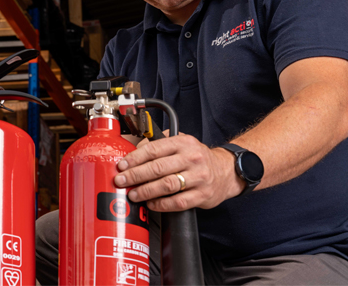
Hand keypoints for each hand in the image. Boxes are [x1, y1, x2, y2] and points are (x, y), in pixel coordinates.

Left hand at [115, 132, 244, 211]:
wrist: (225, 171)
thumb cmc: (197, 157)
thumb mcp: (181, 142)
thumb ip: (160, 143)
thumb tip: (135, 150)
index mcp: (183, 143)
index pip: (154, 149)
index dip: (135, 158)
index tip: (122, 165)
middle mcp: (191, 158)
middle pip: (158, 168)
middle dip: (136, 175)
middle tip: (122, 180)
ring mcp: (198, 177)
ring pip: (167, 185)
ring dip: (146, 191)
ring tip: (133, 194)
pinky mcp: (202, 195)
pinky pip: (178, 202)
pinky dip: (162, 204)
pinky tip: (151, 204)